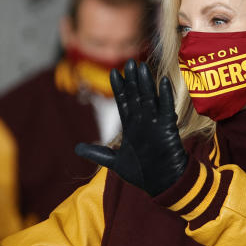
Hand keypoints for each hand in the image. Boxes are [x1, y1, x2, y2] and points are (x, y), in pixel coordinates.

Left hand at [75, 60, 188, 195]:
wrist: (163, 183)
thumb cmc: (141, 173)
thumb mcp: (114, 162)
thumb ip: (98, 153)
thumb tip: (77, 149)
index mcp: (131, 127)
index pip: (123, 102)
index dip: (118, 88)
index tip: (114, 73)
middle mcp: (143, 121)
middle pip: (136, 95)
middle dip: (132, 79)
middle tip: (130, 62)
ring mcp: (155, 123)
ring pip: (149, 98)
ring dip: (145, 82)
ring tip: (141, 66)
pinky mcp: (168, 128)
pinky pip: (166, 108)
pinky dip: (165, 95)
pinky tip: (163, 81)